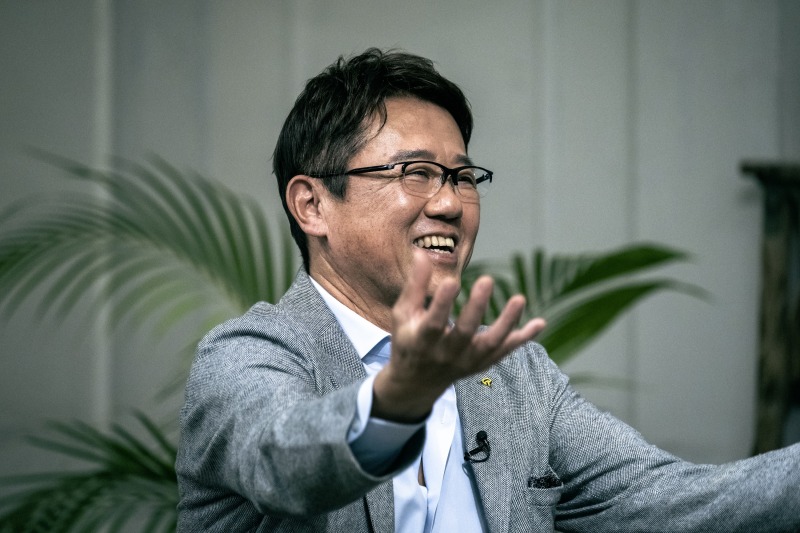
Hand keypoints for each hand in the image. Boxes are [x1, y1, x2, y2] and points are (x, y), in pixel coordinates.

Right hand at [372, 249, 545, 421]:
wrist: (416, 382)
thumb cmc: (408, 339)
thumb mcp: (404, 314)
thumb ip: (415, 286)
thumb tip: (422, 254)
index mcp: (422, 340)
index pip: (433, 322)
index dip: (442, 303)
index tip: (452, 280)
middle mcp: (445, 353)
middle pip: (465, 333)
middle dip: (477, 308)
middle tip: (486, 279)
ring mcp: (466, 361)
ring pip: (490, 344)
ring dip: (507, 323)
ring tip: (519, 298)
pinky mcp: (481, 364)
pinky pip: (504, 351)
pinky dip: (522, 339)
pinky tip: (539, 323)